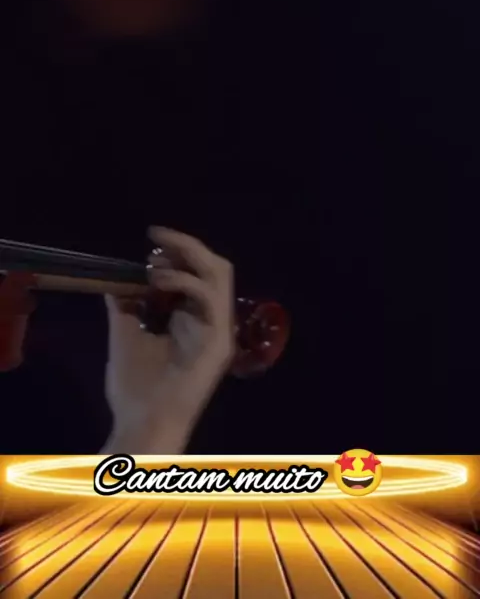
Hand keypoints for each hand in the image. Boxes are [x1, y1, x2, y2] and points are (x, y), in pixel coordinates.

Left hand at [101, 227, 233, 453]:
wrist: (141, 424)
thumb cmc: (135, 387)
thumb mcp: (124, 334)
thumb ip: (125, 305)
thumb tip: (114, 277)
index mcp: (193, 318)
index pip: (198, 270)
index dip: (178, 249)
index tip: (152, 237)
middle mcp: (211, 319)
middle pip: (215, 266)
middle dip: (187, 245)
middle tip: (157, 238)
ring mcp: (219, 329)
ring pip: (221, 273)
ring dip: (188, 258)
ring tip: (154, 263)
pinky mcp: (220, 341)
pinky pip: (211, 298)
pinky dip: (185, 281)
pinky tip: (159, 282)